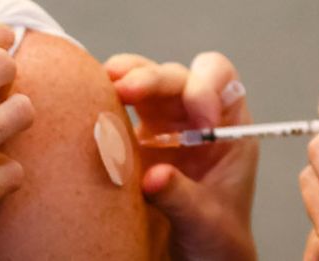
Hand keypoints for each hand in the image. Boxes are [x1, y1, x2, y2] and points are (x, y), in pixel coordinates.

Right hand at [104, 52, 257, 260]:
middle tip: (128, 90)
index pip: (222, 81)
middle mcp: (192, 115)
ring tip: (107, 84)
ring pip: (142, 77)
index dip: (207, 87)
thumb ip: (183, 197)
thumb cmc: (216, 238)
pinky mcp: (132, 133)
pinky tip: (91, 101)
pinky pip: (116, 101)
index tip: (199, 119)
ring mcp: (161, 121)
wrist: (194, 258)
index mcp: (227, 126)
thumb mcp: (207, 222)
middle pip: (175, 75)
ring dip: (124, 77)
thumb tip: (155, 177)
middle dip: (153, 78)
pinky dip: (103, 95)